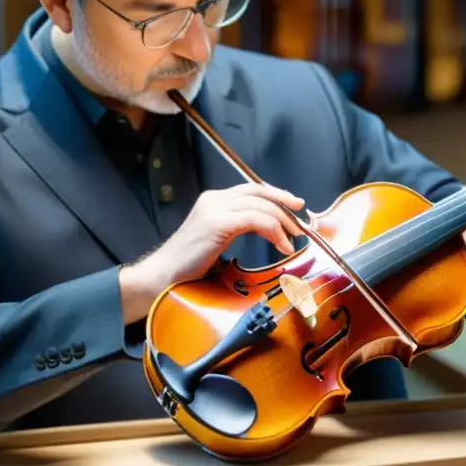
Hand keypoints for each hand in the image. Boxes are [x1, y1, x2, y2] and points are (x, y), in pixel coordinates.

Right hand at [119, 183, 304, 321]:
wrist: (163, 276)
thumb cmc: (188, 266)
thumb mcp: (215, 240)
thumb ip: (234, 228)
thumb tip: (265, 230)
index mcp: (213, 200)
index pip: (252, 189)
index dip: (276, 196)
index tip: (295, 208)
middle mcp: (214, 198)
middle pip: (259, 192)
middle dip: (285, 203)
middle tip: (302, 221)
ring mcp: (215, 209)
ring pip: (261, 206)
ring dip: (283, 222)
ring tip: (294, 239)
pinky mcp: (219, 224)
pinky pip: (257, 220)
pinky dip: (274, 231)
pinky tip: (282, 246)